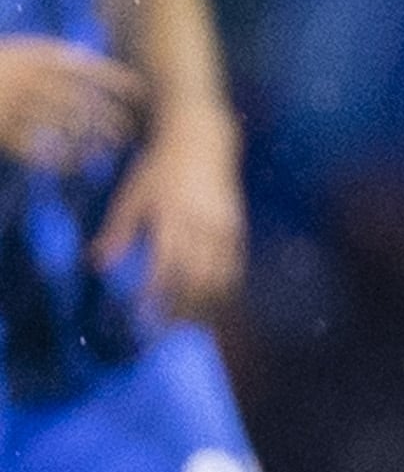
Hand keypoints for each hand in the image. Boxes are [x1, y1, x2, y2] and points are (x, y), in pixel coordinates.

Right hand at [0, 35, 145, 174]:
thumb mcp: (22, 54)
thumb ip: (55, 63)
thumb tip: (100, 72)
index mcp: (32, 56)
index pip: (84, 67)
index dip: (115, 80)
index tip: (140, 91)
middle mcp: (25, 78)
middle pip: (80, 101)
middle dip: (109, 118)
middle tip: (129, 131)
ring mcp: (12, 104)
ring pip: (64, 126)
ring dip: (92, 140)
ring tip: (109, 150)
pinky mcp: (1, 132)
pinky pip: (39, 150)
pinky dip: (62, 159)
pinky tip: (77, 165)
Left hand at [94, 105, 244, 321]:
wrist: (203, 142)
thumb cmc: (160, 168)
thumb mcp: (132, 194)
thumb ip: (118, 230)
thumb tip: (98, 264)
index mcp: (173, 218)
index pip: (165, 267)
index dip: (155, 294)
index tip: (141, 314)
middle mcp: (203, 227)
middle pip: (198, 281)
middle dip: (184, 309)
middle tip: (166, 329)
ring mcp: (226, 230)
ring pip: (221, 279)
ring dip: (207, 306)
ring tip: (191, 325)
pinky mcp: (238, 230)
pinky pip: (234, 269)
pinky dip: (224, 291)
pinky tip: (212, 304)